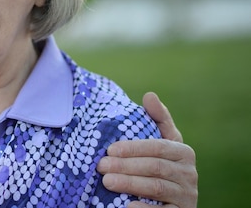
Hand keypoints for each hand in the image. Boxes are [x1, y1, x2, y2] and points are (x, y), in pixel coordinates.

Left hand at [97, 92, 197, 207]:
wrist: (172, 202)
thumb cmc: (161, 166)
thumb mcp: (162, 143)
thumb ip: (157, 120)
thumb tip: (150, 95)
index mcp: (184, 153)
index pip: (158, 146)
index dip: (133, 148)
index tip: (110, 149)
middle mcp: (189, 175)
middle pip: (155, 167)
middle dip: (126, 166)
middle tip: (101, 166)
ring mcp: (187, 196)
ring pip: (157, 187)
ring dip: (130, 184)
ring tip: (107, 182)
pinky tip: (126, 205)